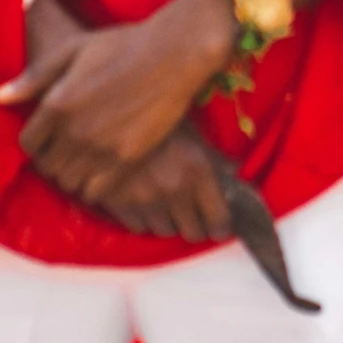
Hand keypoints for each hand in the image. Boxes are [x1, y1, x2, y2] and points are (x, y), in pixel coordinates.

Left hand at [0, 0, 235, 203]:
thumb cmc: (120, 46)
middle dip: (51, 159)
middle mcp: (74, 131)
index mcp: (57, 103)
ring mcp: (101, 149)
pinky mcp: (126, 161)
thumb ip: (34, 77)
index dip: (34, 142)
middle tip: (65, 149)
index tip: (46, 136)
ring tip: (82, 160)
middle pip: (47, 167)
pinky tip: (101, 168)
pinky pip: (95, 191)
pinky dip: (92, 185)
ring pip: (69, 182)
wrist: (172, 55)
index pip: (28, 144)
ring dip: (71, 174)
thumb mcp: (72, 50)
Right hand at [91, 124, 235, 241]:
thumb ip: (213, 158)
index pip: (219, 221)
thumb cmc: (158, 117)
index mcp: (197, 172)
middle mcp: (174, 191)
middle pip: (193, 232)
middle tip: (192, 212)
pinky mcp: (118, 205)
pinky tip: (143, 202)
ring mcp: (144, 201)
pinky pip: (138, 228)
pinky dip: (143, 219)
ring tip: (165, 205)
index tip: (218, 223)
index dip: (220, 224)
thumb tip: (235, 174)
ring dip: (168, 221)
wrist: (107, 109)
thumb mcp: (191, 132)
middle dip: (195, 224)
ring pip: (165, 231)